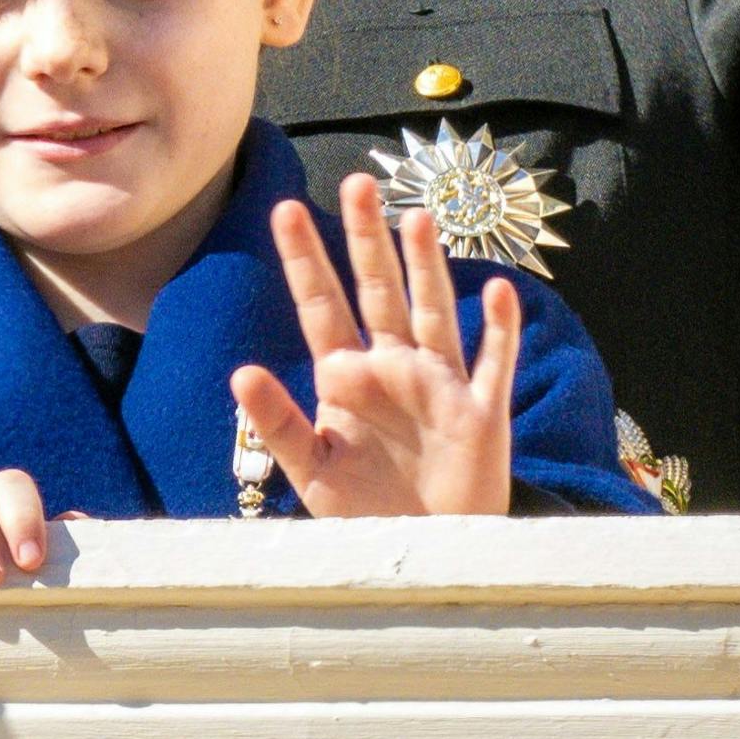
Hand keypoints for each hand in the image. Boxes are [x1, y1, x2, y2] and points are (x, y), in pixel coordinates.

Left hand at [230, 174, 519, 517]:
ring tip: (418, 217)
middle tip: (358, 183)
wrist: (423, 555)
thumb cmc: (363, 510)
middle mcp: (392, 367)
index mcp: (345, 376)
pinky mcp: (481, 415)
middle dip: (367, 240)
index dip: (304, 258)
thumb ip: (276, 422)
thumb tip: (240, 371)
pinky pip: (493, 364)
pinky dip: (499, 329)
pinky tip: (499, 291)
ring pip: (432, 312)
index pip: (320, 305)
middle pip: (378, 290)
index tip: (283, 208)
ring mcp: (439, 386)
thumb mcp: (309, 468)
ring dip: (428, 267)